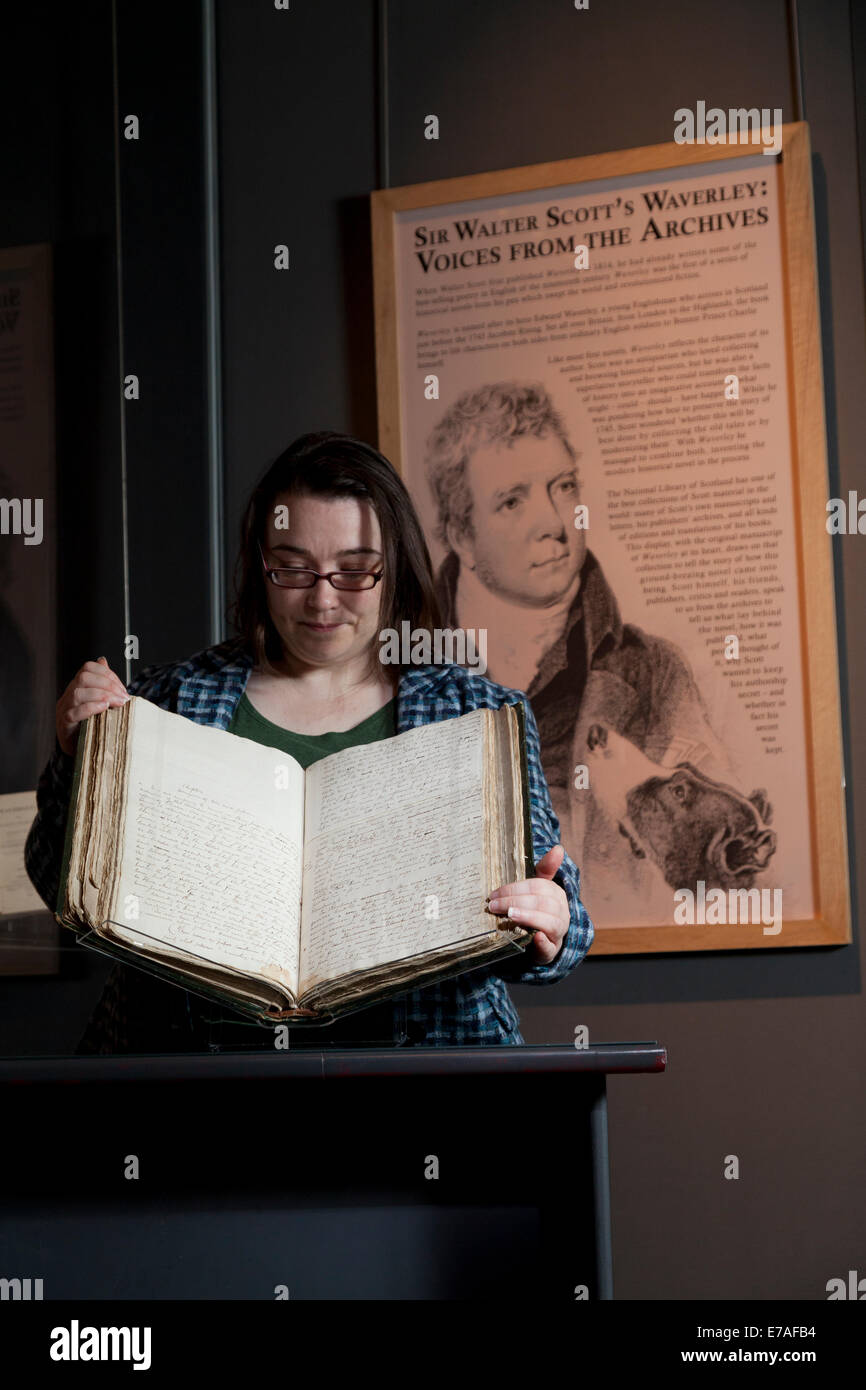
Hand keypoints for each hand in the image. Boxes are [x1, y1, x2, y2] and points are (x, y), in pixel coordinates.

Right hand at [56, 656, 128, 756]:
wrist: (81, 751)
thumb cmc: (91, 725)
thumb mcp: (99, 702)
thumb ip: (102, 683)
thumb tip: (103, 661)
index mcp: (77, 687)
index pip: (88, 668)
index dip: (107, 673)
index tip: (122, 688)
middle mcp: (68, 695)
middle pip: (83, 677)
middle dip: (108, 684)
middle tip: (124, 697)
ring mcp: (64, 709)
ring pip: (78, 692)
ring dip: (102, 695)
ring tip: (118, 703)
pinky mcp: (64, 725)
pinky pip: (74, 712)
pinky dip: (91, 707)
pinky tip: (104, 708)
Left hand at [487, 844, 569, 964]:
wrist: (539, 942)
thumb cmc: (535, 911)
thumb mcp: (537, 890)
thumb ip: (544, 870)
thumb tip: (559, 848)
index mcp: (556, 895)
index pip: (538, 886)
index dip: (515, 889)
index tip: (494, 893)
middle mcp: (561, 912)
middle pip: (542, 903)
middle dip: (516, 902)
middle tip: (493, 905)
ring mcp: (558, 932)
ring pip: (550, 922)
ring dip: (528, 917)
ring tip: (510, 916)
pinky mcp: (552, 951)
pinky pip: (551, 947)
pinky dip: (543, 942)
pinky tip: (535, 938)